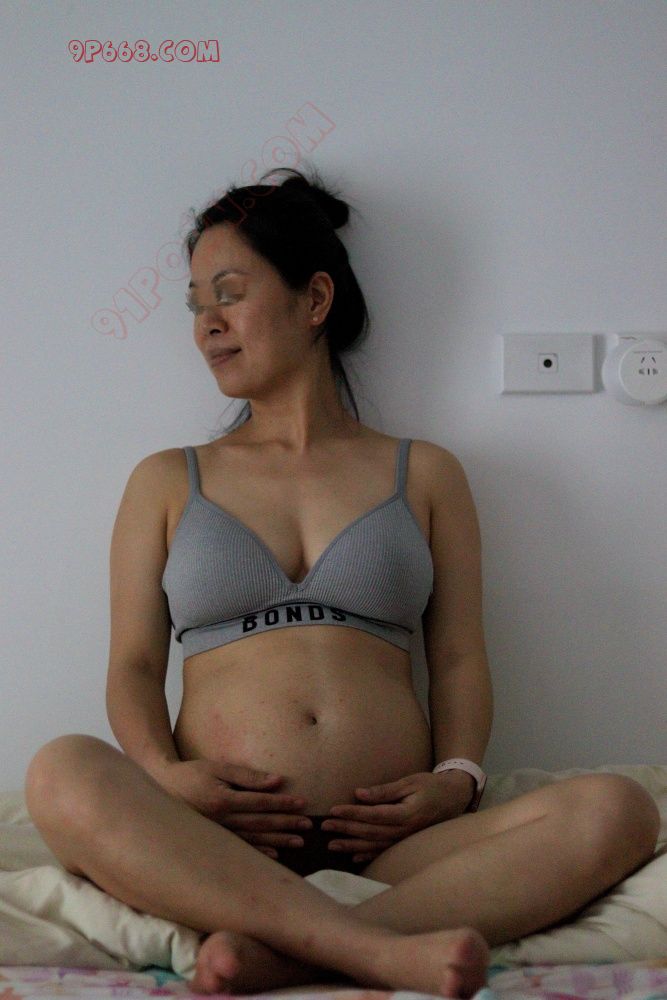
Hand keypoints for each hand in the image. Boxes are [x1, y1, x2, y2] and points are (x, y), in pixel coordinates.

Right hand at [157, 759, 309, 855]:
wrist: (161, 790)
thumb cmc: (192, 774)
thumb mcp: (218, 768)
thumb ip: (247, 776)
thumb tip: (277, 780)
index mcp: (222, 800)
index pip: (260, 803)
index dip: (283, 803)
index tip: (302, 804)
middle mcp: (221, 821)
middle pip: (260, 823)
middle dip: (286, 824)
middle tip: (307, 826)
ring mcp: (216, 834)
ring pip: (253, 840)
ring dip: (278, 841)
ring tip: (298, 842)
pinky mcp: (212, 841)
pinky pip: (239, 850)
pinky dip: (258, 854)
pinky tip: (275, 856)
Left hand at [323, 769, 476, 862]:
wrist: (454, 798)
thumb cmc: (431, 786)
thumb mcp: (409, 782)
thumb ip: (384, 790)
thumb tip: (359, 794)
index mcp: (406, 814)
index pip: (373, 815)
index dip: (352, 813)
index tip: (333, 810)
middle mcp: (405, 831)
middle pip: (370, 832)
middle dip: (346, 829)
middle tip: (324, 827)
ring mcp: (406, 840)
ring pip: (374, 845)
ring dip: (352, 845)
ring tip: (332, 845)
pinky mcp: (406, 843)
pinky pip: (384, 852)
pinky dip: (368, 855)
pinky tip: (353, 856)